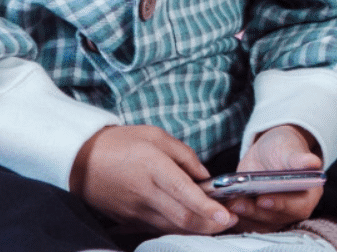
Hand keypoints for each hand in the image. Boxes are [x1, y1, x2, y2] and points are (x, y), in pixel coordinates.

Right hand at [70, 125, 236, 233]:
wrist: (78, 159)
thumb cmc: (120, 143)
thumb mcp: (157, 136)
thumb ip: (186, 156)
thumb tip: (205, 177)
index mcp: (154, 169)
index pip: (186, 195)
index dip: (209, 209)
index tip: (227, 215)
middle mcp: (146, 194)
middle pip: (183, 219)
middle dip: (211, 224)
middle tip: (230, 221)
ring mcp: (136, 211)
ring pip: (173, 228)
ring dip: (198, 229)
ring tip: (217, 222)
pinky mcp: (129, 219)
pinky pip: (159, 228)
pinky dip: (179, 228)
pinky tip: (192, 223)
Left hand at [226, 124, 323, 232]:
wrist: (269, 152)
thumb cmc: (284, 148)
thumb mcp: (289, 149)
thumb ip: (299, 159)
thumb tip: (313, 162)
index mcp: (309, 194)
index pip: (299, 206)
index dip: (282, 205)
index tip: (264, 199)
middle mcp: (294, 209)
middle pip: (276, 218)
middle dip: (256, 211)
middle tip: (238, 202)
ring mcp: (276, 215)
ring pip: (260, 223)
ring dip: (244, 215)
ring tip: (229, 203)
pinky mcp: (259, 217)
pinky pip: (248, 222)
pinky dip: (236, 215)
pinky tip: (224, 206)